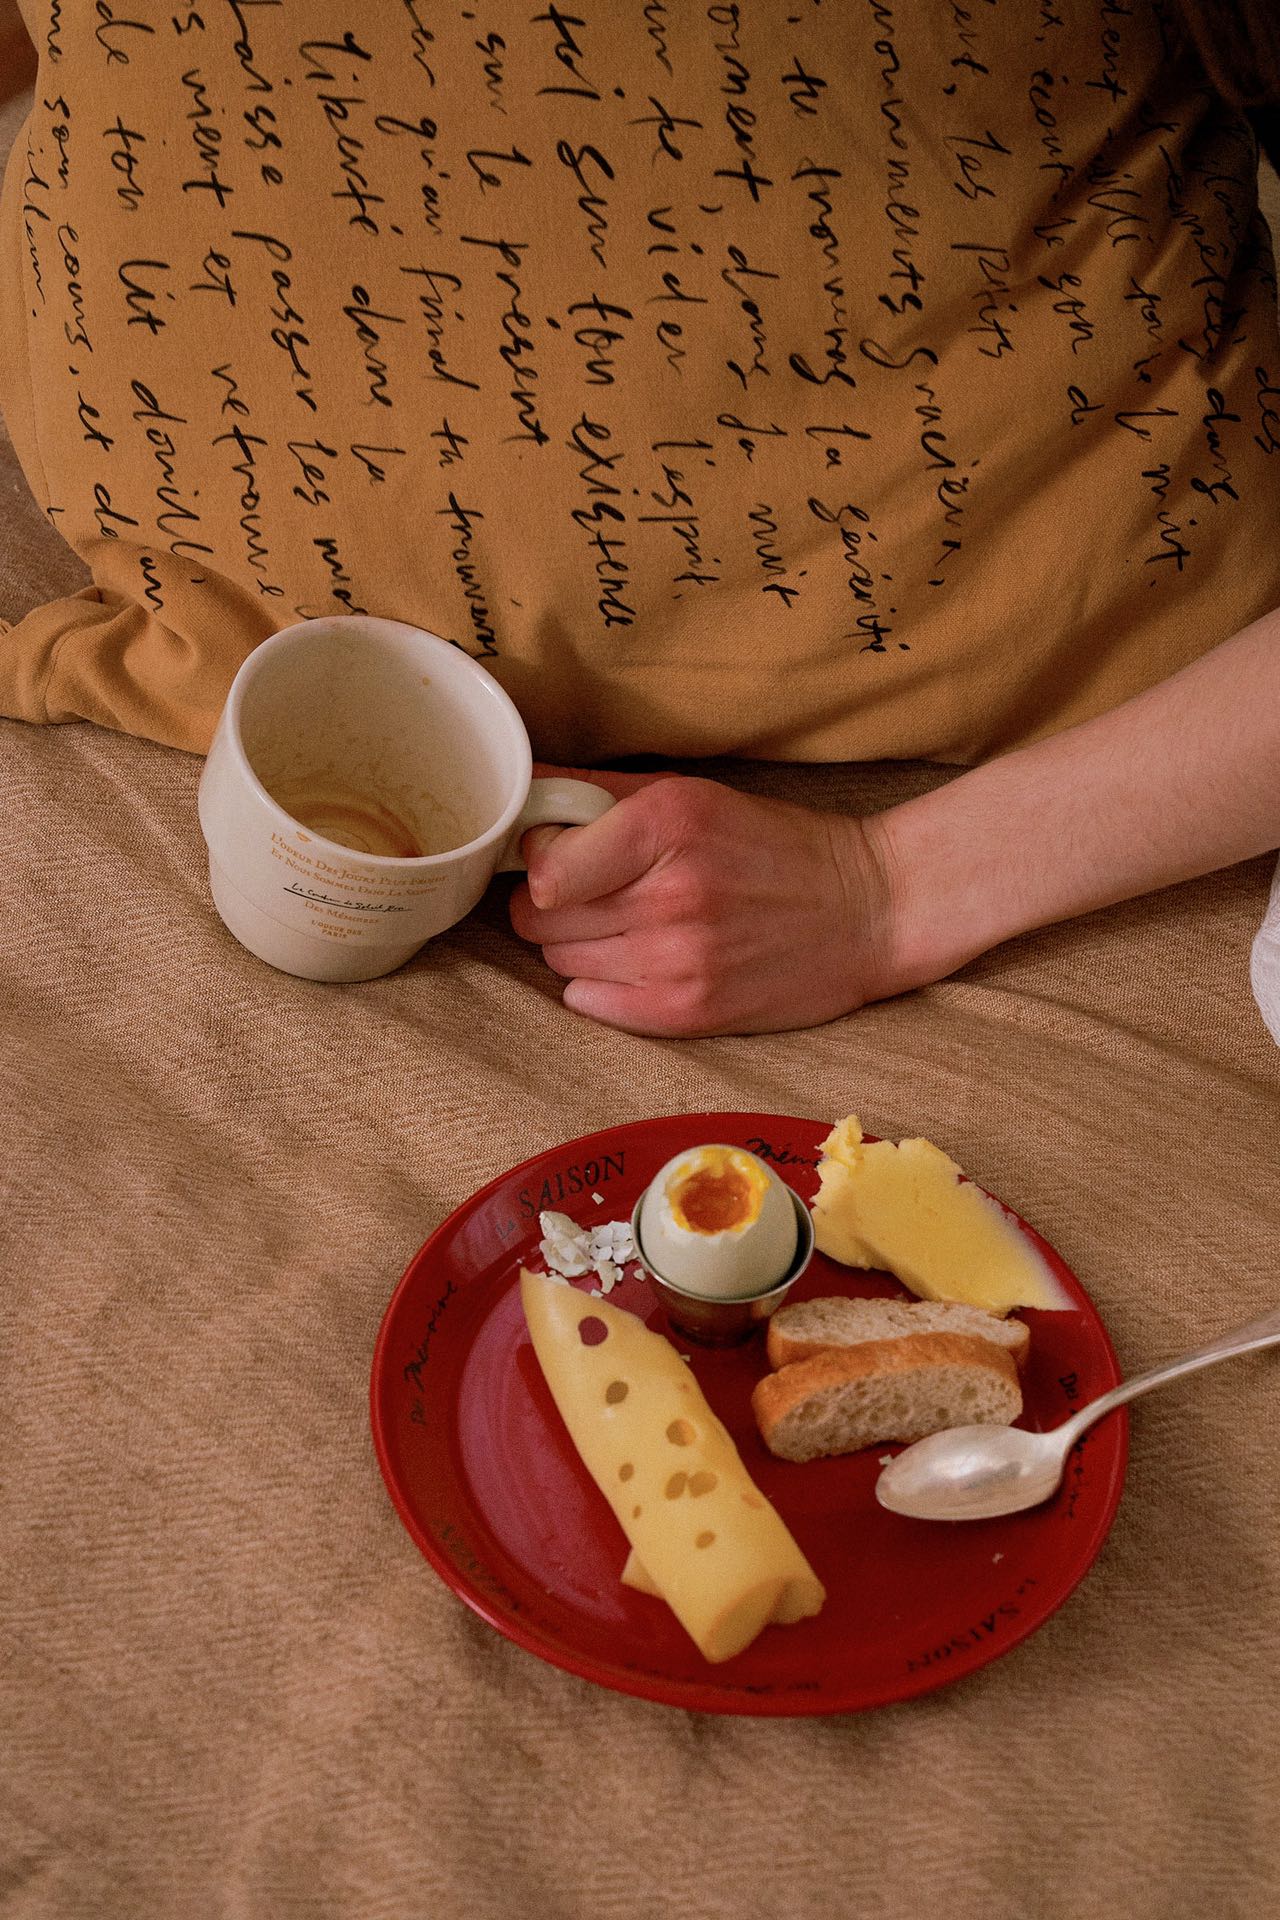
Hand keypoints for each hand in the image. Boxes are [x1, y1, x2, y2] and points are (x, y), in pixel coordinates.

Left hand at [509, 768, 897, 1036]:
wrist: (868, 910)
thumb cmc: (775, 846)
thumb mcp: (693, 796)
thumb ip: (597, 793)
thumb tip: (520, 785)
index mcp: (668, 823)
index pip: (543, 864)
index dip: (540, 859)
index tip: (562, 854)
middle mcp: (670, 894)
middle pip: (541, 916)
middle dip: (553, 903)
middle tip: (592, 892)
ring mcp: (679, 959)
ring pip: (559, 960)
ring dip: (577, 943)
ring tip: (626, 926)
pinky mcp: (688, 1012)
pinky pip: (589, 1003)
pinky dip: (599, 984)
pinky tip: (638, 962)